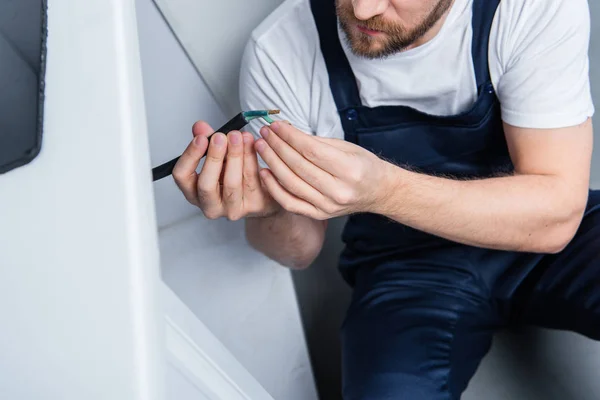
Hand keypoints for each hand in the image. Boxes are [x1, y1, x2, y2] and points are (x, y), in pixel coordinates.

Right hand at [172, 121, 280, 219]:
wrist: (262, 193)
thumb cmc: (233, 175)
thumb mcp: (217, 157)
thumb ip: (207, 142)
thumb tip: (200, 127)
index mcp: (195, 193)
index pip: (182, 176)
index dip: (190, 156)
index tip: (201, 138)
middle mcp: (210, 205)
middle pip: (206, 184)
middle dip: (213, 157)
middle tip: (220, 137)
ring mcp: (232, 209)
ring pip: (232, 183)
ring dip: (235, 155)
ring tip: (238, 136)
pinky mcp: (254, 206)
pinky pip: (252, 180)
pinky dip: (251, 159)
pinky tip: (252, 143)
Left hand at [254, 121, 391, 219]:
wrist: (377, 192)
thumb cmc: (363, 166)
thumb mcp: (347, 147)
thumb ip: (316, 142)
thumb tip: (287, 132)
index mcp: (349, 170)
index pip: (311, 151)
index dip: (290, 137)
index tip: (276, 125)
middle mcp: (338, 191)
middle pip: (298, 166)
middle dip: (277, 146)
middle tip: (264, 133)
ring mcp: (327, 206)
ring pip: (291, 183)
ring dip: (272, 163)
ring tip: (261, 147)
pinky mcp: (319, 215)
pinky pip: (290, 203)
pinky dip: (274, 188)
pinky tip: (264, 173)